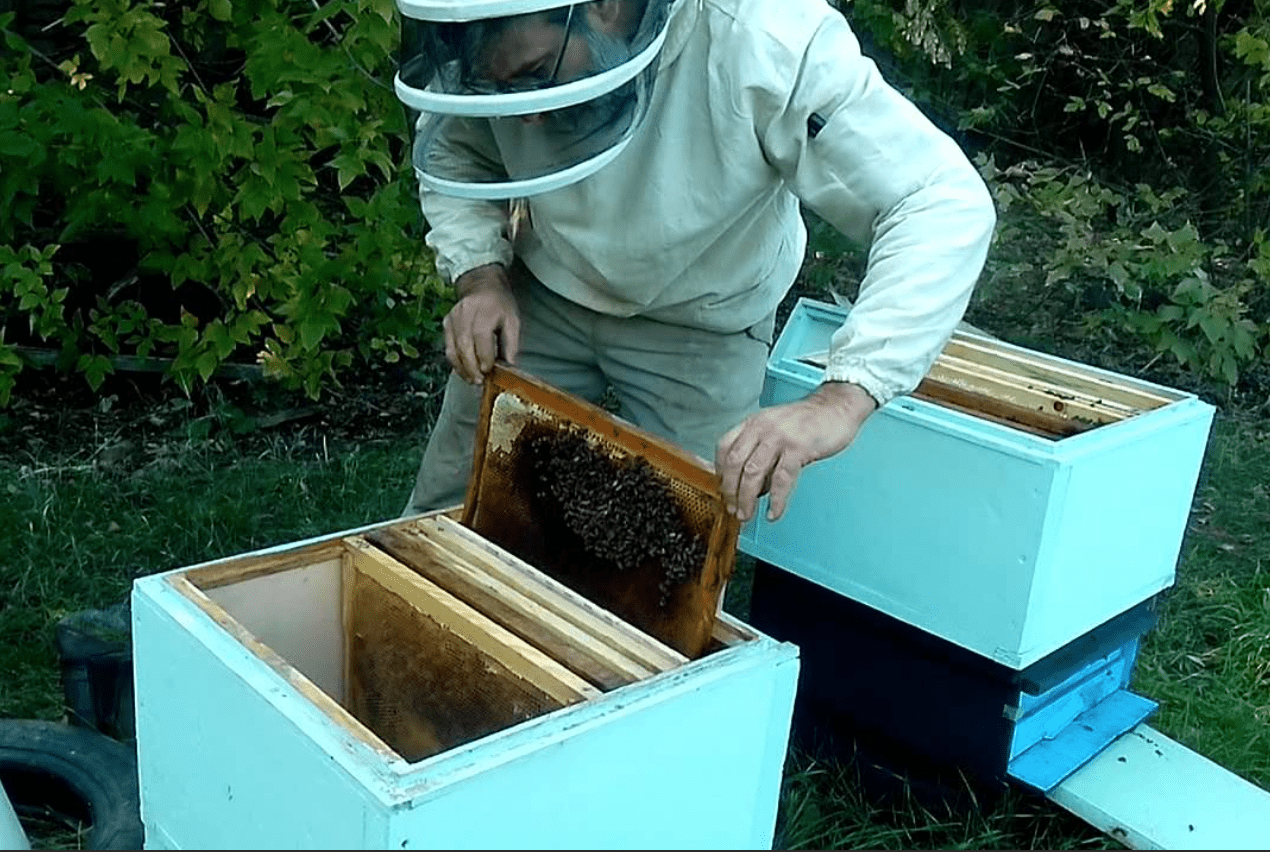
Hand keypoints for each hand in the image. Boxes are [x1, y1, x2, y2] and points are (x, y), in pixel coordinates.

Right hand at [443, 264, 520, 383]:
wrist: (482, 286)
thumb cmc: (499, 304)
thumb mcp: (512, 320)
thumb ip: (511, 343)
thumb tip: (510, 366)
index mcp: (484, 310)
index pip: (481, 337)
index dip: (483, 356)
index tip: (488, 370)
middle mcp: (465, 313)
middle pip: (464, 344)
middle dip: (471, 366)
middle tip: (479, 381)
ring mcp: (453, 318)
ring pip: (453, 347)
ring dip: (461, 367)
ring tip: (472, 380)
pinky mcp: (446, 323)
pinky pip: (448, 346)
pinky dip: (455, 361)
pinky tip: (463, 371)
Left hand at [715, 381, 877, 521]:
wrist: (838, 406)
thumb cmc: (809, 420)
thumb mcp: (776, 427)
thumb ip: (761, 450)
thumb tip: (752, 485)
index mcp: (754, 422)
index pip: (724, 446)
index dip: (719, 471)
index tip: (722, 488)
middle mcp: (762, 428)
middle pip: (734, 463)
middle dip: (730, 490)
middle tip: (732, 509)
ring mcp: (780, 437)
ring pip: (753, 473)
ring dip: (746, 499)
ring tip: (746, 515)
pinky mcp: (798, 448)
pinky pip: (781, 480)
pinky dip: (776, 500)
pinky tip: (773, 512)